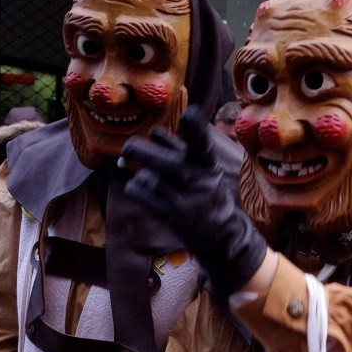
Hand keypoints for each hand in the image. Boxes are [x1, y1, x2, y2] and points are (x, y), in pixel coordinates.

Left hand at [123, 106, 267, 296]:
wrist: (222, 236)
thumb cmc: (208, 194)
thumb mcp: (204, 169)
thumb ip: (180, 150)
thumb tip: (151, 132)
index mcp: (207, 164)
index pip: (202, 143)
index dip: (196, 129)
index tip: (189, 116)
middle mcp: (198, 180)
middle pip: (164, 161)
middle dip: (141, 151)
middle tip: (129, 147)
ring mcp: (185, 200)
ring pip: (149, 178)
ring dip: (141, 175)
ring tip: (145, 179)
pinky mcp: (172, 216)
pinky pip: (143, 195)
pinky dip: (135, 188)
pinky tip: (138, 188)